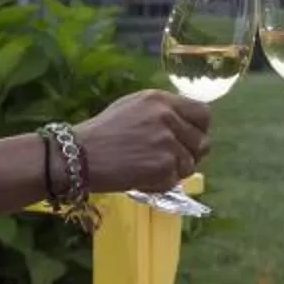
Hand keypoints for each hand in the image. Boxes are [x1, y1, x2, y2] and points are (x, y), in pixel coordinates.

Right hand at [73, 91, 208, 194]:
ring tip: (149, 168)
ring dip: (174, 171)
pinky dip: (161, 184)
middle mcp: (168, 117)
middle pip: (202, 142)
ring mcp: (167, 142)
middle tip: (171, 161)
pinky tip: (140, 177)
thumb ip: (162, 112)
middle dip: (190, 155)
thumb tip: (187, 126)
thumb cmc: (102, 133)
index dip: (200, 130)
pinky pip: (175, 181)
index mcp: (161, 99)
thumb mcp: (133, 107)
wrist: (79, 156)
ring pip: (190, 164)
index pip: (203, 113)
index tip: (191, 139)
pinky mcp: (163, 166)